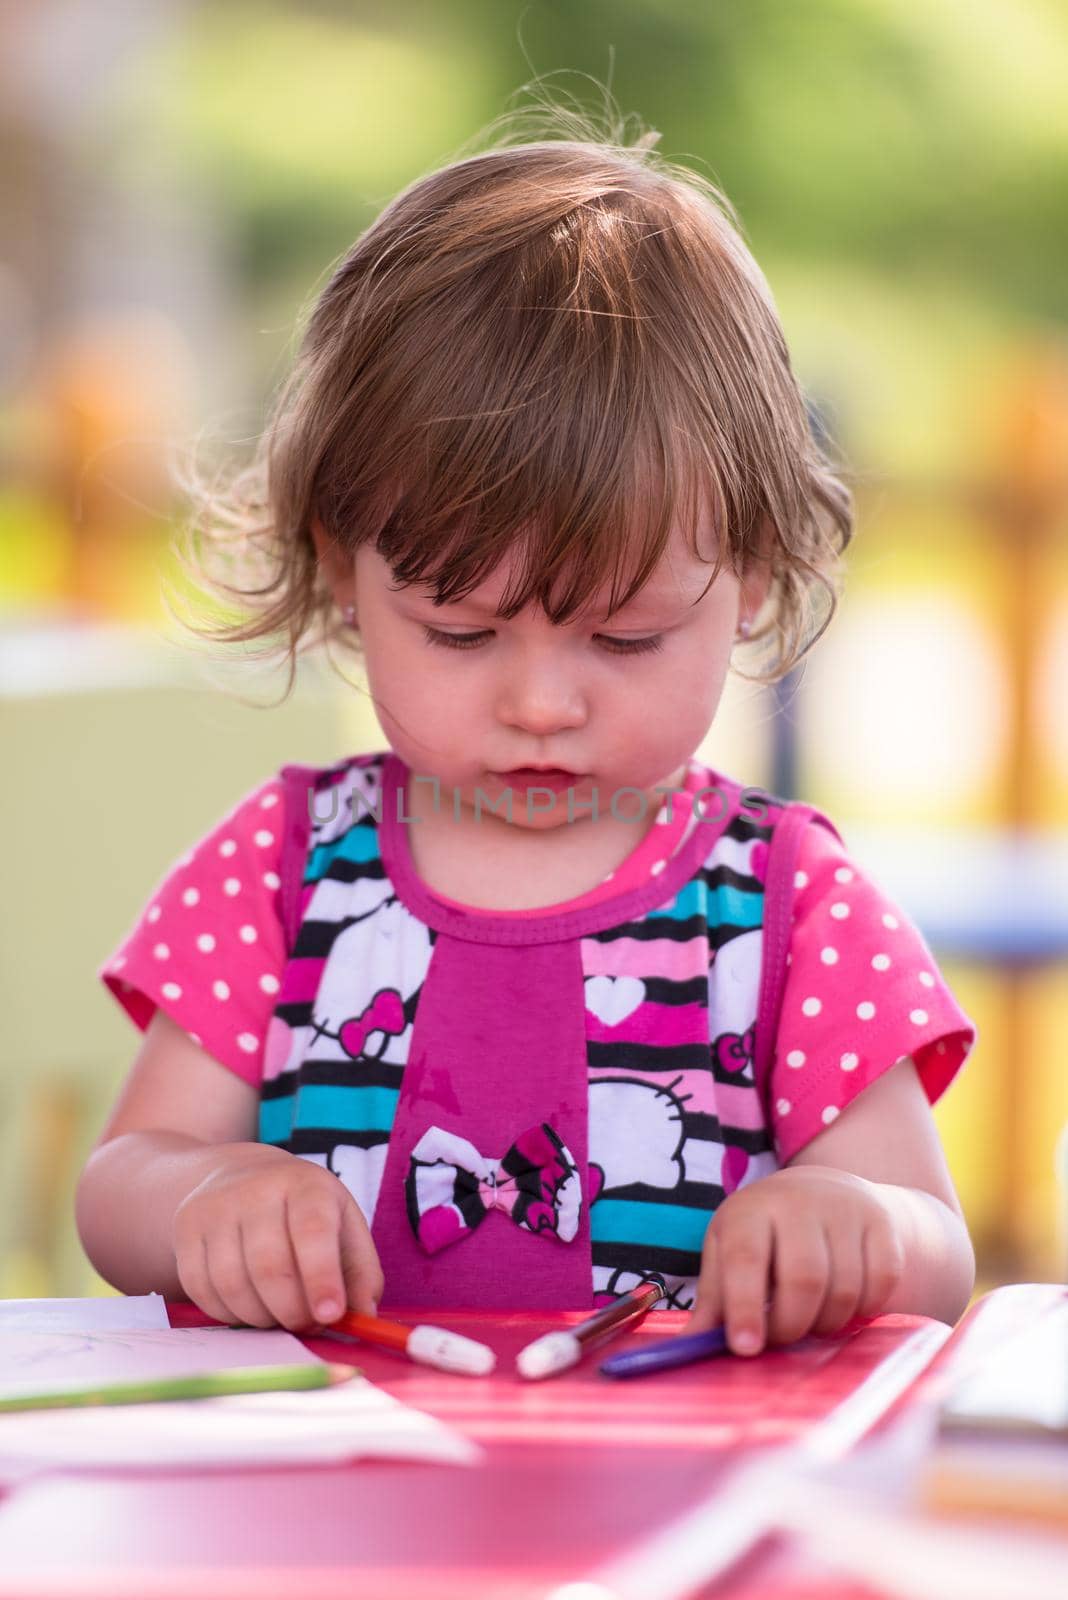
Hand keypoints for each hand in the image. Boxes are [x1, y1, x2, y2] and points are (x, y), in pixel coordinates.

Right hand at [173, 1143, 383, 1330]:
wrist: (240, 1176)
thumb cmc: (304, 1211)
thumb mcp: (344, 1226)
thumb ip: (359, 1272)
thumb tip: (363, 1317)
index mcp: (305, 1184)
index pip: (312, 1231)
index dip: (321, 1278)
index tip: (330, 1315)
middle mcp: (256, 1189)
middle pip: (269, 1266)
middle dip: (292, 1310)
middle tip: (307, 1324)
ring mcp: (215, 1208)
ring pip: (232, 1284)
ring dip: (260, 1318)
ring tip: (280, 1317)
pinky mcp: (186, 1230)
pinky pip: (203, 1290)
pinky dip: (229, 1313)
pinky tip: (249, 1307)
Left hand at [689, 1165, 904, 1354]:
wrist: (826, 1192)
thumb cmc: (765, 1233)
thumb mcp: (729, 1251)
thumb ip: (714, 1298)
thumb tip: (690, 1345)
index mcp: (751, 1210)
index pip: (746, 1259)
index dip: (744, 1307)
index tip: (745, 1348)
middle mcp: (799, 1202)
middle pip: (804, 1279)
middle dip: (791, 1325)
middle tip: (781, 1337)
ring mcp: (846, 1209)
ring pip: (844, 1288)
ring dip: (826, 1323)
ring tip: (810, 1320)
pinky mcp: (882, 1224)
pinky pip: (881, 1283)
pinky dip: (864, 1308)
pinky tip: (845, 1304)